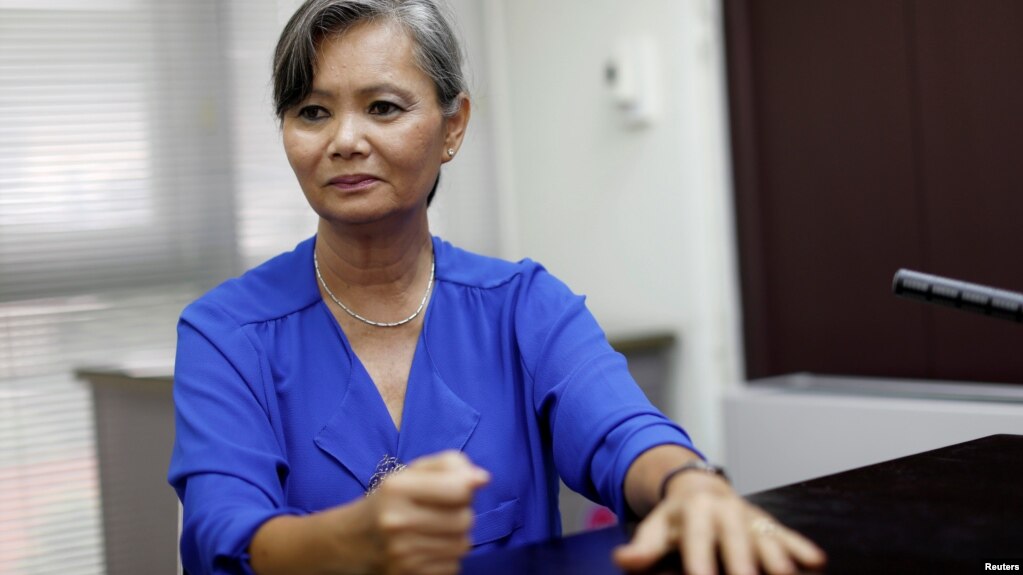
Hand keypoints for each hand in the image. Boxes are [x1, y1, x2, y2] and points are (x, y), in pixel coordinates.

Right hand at [366, 451, 489, 574]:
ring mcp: (401, 553)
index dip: (466, 487)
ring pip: (463, 545)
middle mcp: (397, 521)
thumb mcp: (414, 471)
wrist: (354, 538)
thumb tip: (483, 479)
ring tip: (436, 529)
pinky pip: (453, 566)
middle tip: (443, 510)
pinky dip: (447, 557)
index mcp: (397, 488)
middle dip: (461, 513)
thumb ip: (450, 465)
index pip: (459, 489)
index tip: (460, 487)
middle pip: (464, 520)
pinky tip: (429, 547)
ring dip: (456, 536)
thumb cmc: (394, 498)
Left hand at [613, 473, 825, 574]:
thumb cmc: (676, 519)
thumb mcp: (655, 528)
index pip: (698, 540)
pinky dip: (801, 549)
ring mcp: (751, 518)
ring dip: (778, 558)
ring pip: (767, 539)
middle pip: (737, 541)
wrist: (701, 488)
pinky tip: (815, 563)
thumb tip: (623, 560)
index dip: (701, 561)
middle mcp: (727, 510)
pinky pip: (788, 537)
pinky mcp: (770, 526)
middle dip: (744, 564)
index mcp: (695, 509)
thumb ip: (644, 548)